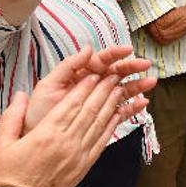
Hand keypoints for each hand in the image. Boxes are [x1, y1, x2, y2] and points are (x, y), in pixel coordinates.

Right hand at [0, 69, 149, 186]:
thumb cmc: (6, 175)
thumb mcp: (2, 143)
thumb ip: (12, 116)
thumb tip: (20, 95)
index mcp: (46, 134)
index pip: (71, 104)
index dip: (85, 87)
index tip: (94, 73)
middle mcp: (66, 142)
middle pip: (89, 110)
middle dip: (103, 90)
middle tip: (114, 74)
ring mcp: (78, 155)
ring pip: (99, 124)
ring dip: (111, 104)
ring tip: (121, 89)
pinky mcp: (84, 166)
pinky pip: (102, 142)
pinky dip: (111, 126)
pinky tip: (118, 115)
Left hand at [24, 45, 154, 134]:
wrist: (34, 138)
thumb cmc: (38, 111)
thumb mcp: (49, 85)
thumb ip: (68, 66)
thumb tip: (88, 48)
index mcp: (80, 74)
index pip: (101, 60)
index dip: (115, 54)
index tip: (127, 50)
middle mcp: (91, 85)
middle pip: (116, 73)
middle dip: (132, 68)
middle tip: (145, 65)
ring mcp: (98, 102)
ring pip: (122, 90)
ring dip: (137, 86)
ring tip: (151, 83)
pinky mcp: (101, 118)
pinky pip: (120, 111)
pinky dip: (132, 107)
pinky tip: (142, 104)